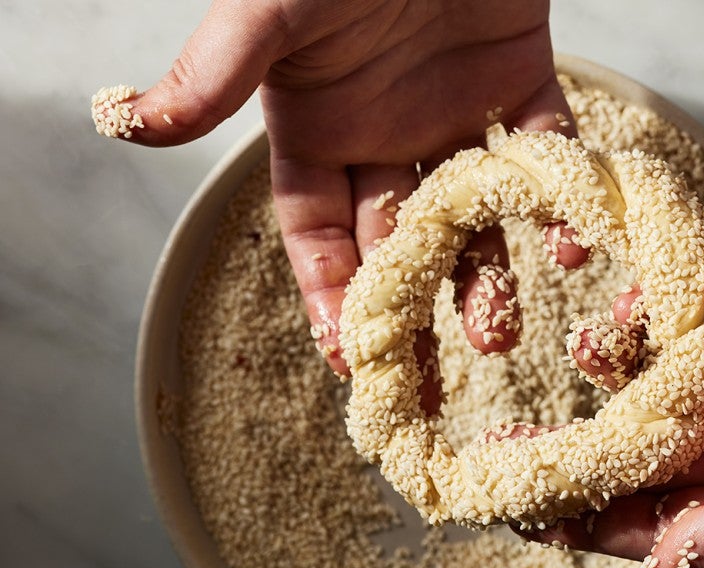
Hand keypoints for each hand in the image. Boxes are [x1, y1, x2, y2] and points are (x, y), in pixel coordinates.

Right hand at [123, 0, 587, 408]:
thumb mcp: (272, 11)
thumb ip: (215, 69)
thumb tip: (127, 122)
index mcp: (319, 132)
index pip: (320, 239)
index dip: (331, 301)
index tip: (349, 363)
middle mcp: (386, 136)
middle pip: (398, 247)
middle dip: (410, 315)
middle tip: (427, 386)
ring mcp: (454, 115)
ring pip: (472, 215)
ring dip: (485, 275)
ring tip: (495, 331)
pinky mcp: (520, 80)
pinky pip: (544, 151)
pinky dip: (559, 196)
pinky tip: (567, 241)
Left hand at [527, 224, 703, 567]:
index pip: (658, 522)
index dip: (588, 522)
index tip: (519, 514)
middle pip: (643, 454)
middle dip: (578, 449)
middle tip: (507, 440)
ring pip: (660, 383)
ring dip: (616, 370)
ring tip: (581, 350)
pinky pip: (690, 317)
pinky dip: (656, 313)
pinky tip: (628, 308)